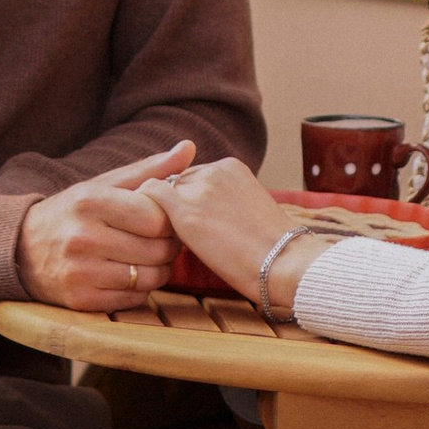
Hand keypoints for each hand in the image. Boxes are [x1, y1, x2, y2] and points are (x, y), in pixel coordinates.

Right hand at [15, 141, 197, 308]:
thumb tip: (190, 147)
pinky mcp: (80, 301)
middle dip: (168, 246)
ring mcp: (80, 272)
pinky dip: (140, 289)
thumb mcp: (104, 184)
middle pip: (156, 250)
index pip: (155, 217)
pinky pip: (133, 299)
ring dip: (158, 270)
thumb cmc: (73, 211)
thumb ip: (149, 170)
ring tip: (148, 257)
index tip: (165, 219)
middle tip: (162, 241)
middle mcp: (82, 237)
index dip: (169, 220)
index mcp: (90, 201)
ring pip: (149, 278)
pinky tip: (129, 275)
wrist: (22, 248)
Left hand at [154, 159, 331, 314]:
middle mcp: (213, 169)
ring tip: (165, 239)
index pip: (194, 176)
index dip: (189, 200)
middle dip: (174, 205)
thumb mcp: (250, 210)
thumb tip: (207, 216)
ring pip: (160, 190)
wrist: (284, 263)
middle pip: (176, 182)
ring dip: (160, 212)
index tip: (192, 224)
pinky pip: (149, 198)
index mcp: (232, 166)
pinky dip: (144, 214)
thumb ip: (225, 201)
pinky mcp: (184, 210)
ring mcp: (198, 187)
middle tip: (175, 234)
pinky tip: (149, 235)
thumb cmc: (273, 250)